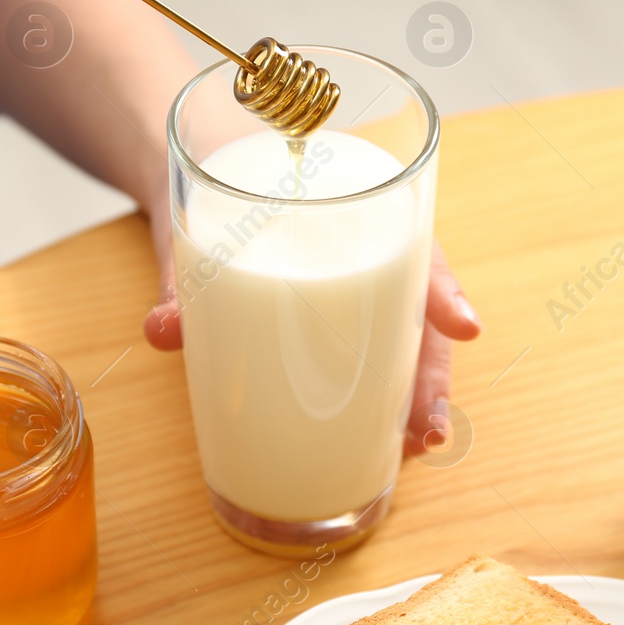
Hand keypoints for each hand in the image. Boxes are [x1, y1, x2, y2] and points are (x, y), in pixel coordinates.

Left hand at [142, 212, 481, 456]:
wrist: (200, 177)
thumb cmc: (217, 188)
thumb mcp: (195, 224)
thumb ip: (178, 279)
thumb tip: (161, 331)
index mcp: (349, 212)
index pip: (409, 245)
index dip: (440, 288)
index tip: (463, 326)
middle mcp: (362, 254)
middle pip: (414, 312)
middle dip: (430, 374)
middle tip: (428, 431)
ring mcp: (349, 294)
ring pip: (400, 344)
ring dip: (414, 399)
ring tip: (418, 448)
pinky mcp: (327, 330)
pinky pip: (365, 365)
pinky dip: (376, 406)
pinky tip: (381, 446)